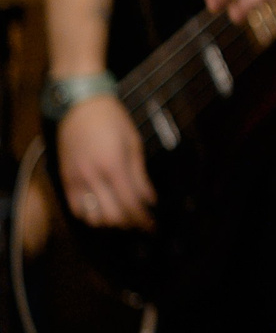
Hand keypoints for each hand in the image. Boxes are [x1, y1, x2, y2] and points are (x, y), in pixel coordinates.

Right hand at [57, 95, 153, 230]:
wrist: (80, 106)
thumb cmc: (113, 121)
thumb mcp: (134, 145)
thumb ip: (140, 176)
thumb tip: (149, 200)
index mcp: (113, 167)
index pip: (130, 204)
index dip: (143, 219)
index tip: (152, 226)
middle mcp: (93, 177)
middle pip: (111, 216)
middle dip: (129, 223)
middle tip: (140, 222)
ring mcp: (76, 180)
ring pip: (91, 217)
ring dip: (109, 222)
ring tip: (122, 216)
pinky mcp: (65, 179)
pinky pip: (76, 208)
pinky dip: (90, 215)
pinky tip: (102, 209)